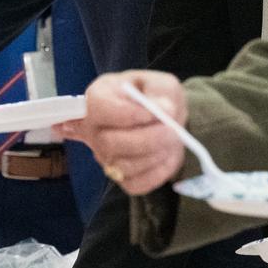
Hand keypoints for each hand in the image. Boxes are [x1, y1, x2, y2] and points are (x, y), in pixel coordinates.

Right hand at [71, 71, 187, 195]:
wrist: (162, 118)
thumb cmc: (155, 96)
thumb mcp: (161, 83)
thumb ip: (161, 93)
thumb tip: (165, 110)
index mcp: (98, 97)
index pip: (99, 108)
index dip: (127, 114)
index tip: (154, 113)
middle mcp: (94, 129)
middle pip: (109, 143)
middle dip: (146, 139)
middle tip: (173, 131)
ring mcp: (104, 156)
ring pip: (123, 166)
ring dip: (155, 155)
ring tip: (173, 141)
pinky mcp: (120, 177)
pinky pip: (136, 184)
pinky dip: (158, 172)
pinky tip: (167, 156)